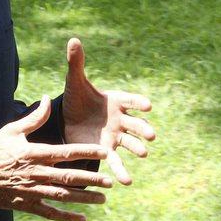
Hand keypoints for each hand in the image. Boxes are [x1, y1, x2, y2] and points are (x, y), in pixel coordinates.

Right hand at [0, 96, 113, 220]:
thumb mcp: (11, 130)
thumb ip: (34, 118)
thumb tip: (47, 99)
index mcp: (33, 153)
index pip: (65, 152)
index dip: (86, 152)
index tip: (105, 152)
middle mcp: (35, 173)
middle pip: (69, 177)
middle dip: (92, 179)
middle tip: (110, 181)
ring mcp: (31, 191)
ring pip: (63, 196)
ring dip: (84, 199)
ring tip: (103, 199)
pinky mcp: (26, 204)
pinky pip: (50, 212)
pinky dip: (66, 217)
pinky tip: (82, 219)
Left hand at [61, 37, 154, 185]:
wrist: (69, 120)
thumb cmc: (76, 99)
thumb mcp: (74, 82)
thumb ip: (76, 63)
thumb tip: (73, 39)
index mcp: (116, 100)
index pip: (131, 100)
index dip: (138, 102)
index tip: (146, 105)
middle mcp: (121, 119)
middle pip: (136, 124)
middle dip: (143, 129)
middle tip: (151, 135)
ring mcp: (117, 136)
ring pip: (131, 144)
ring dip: (138, 149)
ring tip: (144, 155)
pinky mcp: (107, 150)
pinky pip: (117, 161)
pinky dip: (121, 171)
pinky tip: (126, 182)